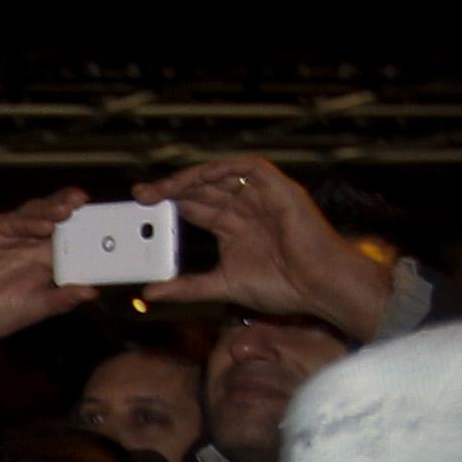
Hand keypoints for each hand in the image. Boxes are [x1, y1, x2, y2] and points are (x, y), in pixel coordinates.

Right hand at [0, 192, 99, 373]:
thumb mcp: (33, 309)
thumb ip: (60, 299)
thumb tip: (92, 292)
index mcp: (46, 260)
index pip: (73, 237)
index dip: (88, 228)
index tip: (107, 225)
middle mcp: (30, 243)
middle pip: (56, 218)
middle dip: (73, 209)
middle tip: (88, 203)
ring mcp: (10, 235)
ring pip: (36, 214)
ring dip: (53, 209)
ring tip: (70, 208)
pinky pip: (11, 221)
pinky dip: (27, 221)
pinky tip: (43, 223)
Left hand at [136, 158, 396, 340]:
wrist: (320, 287)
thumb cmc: (282, 287)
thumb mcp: (222, 287)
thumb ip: (187, 287)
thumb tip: (149, 293)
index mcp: (233, 226)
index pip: (195, 207)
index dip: (169, 204)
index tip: (140, 206)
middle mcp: (246, 207)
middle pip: (203, 189)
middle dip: (172, 189)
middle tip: (141, 194)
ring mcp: (263, 196)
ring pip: (222, 176)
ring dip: (192, 178)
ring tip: (165, 187)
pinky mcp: (281, 189)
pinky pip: (251, 168)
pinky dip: (226, 168)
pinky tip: (202, 175)